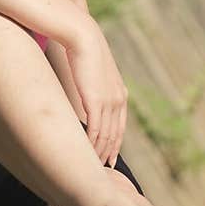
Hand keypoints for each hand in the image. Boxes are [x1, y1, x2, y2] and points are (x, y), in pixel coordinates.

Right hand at [65, 17, 127, 167]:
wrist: (84, 38)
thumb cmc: (84, 52)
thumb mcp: (94, 74)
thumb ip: (94, 89)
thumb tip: (86, 98)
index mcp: (120, 94)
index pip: (120, 125)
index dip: (116, 143)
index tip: (111, 156)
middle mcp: (118, 100)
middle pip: (115, 134)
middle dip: (110, 152)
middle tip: (104, 168)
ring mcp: (109, 102)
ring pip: (106, 135)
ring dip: (100, 151)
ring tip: (94, 165)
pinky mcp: (96, 101)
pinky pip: (95, 130)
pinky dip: (92, 143)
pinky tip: (86, 152)